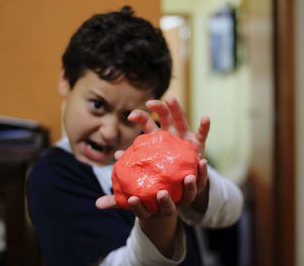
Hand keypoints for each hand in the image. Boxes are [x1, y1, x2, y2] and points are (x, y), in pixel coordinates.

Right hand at [95, 151, 197, 216]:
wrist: (176, 189)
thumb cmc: (150, 191)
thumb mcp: (135, 193)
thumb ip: (119, 196)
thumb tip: (97, 204)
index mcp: (156, 209)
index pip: (146, 213)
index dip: (139, 208)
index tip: (134, 199)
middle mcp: (172, 206)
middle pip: (170, 209)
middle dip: (166, 202)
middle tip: (162, 193)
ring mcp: (186, 197)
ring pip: (190, 196)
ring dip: (190, 187)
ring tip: (188, 177)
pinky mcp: (198, 186)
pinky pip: (202, 180)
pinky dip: (202, 172)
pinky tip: (201, 160)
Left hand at [96, 97, 210, 213]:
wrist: (181, 188)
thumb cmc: (158, 183)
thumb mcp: (141, 188)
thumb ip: (122, 195)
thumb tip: (98, 204)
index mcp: (156, 141)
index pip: (147, 124)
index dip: (140, 117)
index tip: (131, 115)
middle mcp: (170, 135)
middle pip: (164, 116)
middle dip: (158, 107)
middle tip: (151, 103)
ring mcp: (184, 138)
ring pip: (181, 119)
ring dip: (177, 108)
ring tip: (171, 99)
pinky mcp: (198, 145)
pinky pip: (202, 134)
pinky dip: (204, 126)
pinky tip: (205, 118)